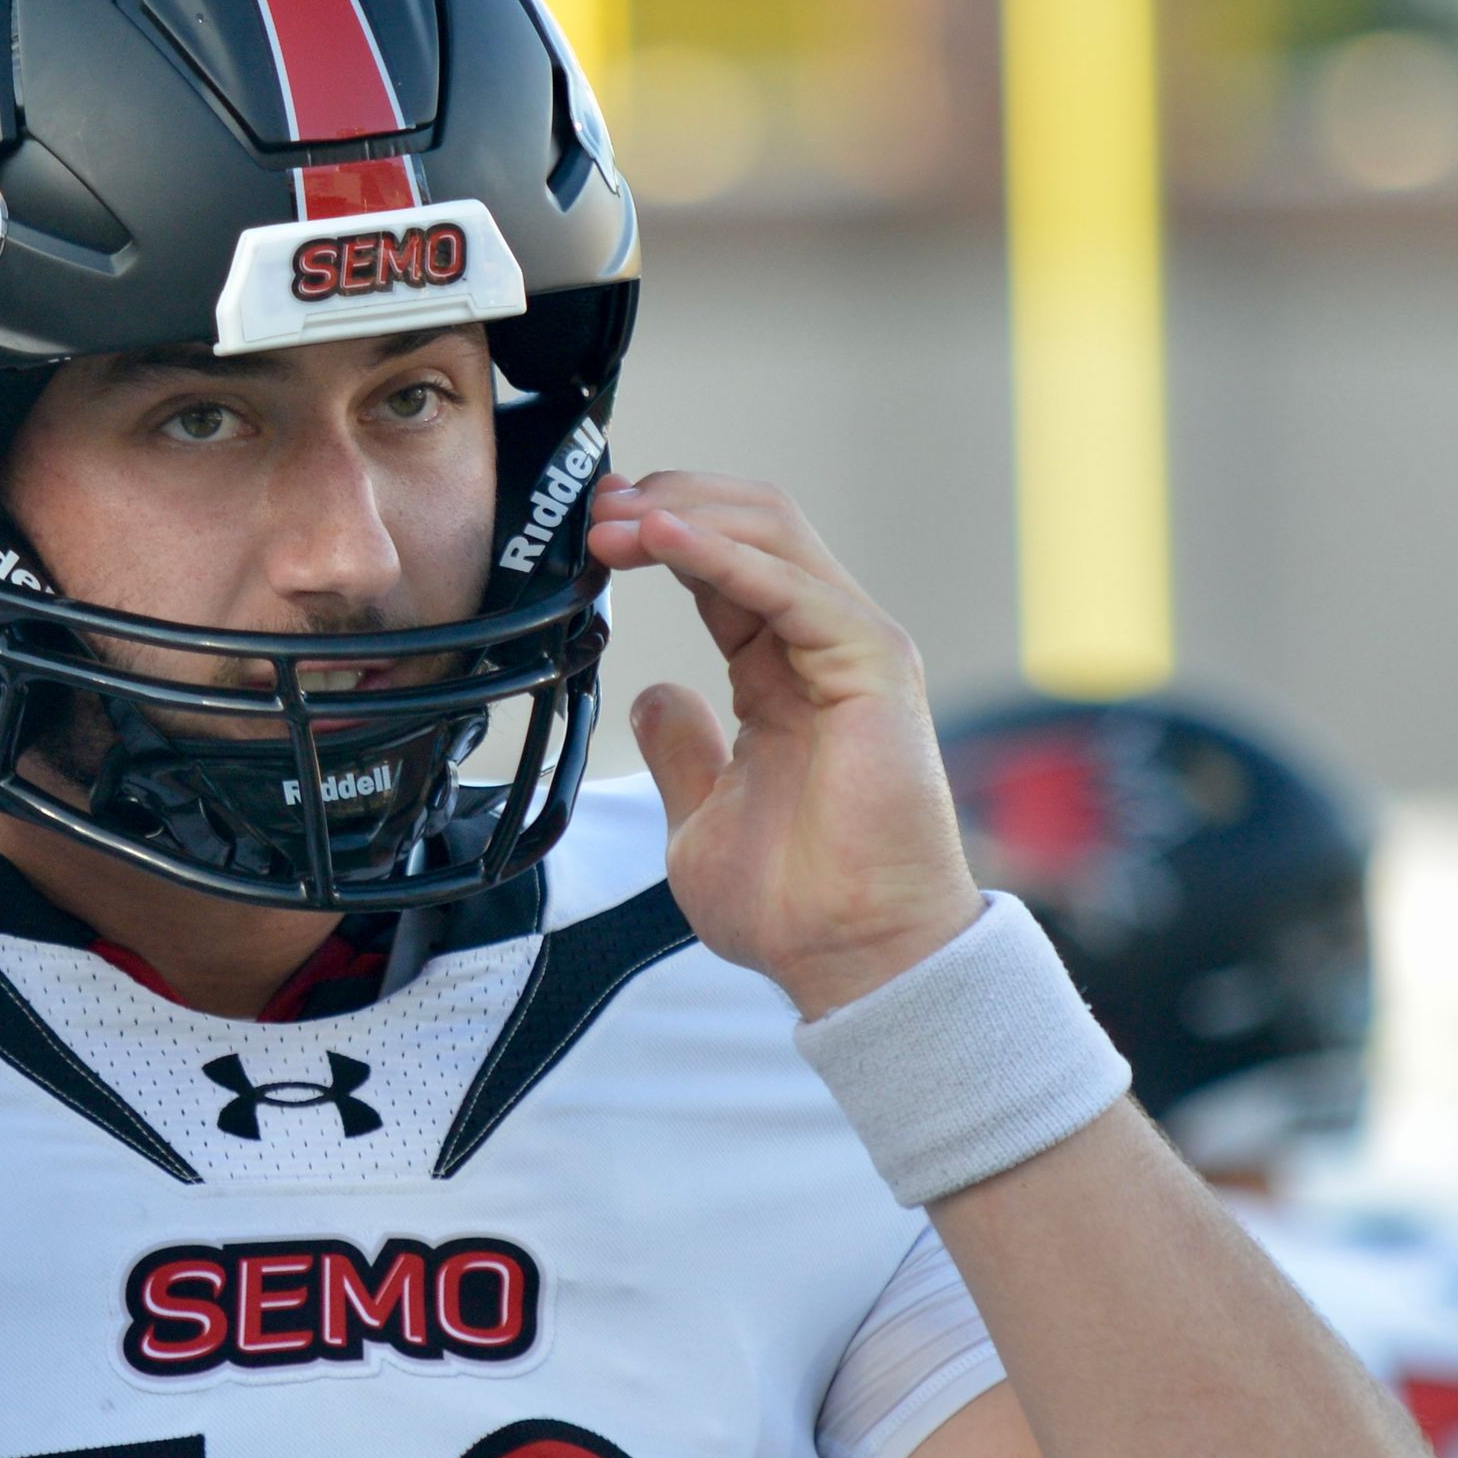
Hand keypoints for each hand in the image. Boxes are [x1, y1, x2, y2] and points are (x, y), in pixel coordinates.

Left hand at [585, 469, 980, 1017]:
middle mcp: (824, 644)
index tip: (586, 531)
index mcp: (786, 672)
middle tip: (592, 506)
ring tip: (611, 518)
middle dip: (665, 499)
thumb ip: (681, 749)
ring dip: (683, 511)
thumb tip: (651, 697)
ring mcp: (853, 647)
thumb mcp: (701, 815)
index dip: (654, 534)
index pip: (721, 567)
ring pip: (771, 532)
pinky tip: (660, 537)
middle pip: (749, 524)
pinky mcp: (871, 664)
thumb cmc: (797, 905)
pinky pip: (790, 586)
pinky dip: (721, 553)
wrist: (854, 958)